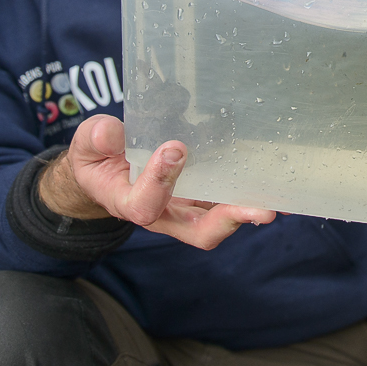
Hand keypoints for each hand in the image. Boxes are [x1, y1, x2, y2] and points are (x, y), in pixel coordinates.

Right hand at [40, 114, 274, 249]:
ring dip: (249, 211)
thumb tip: (111, 134)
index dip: (160, 181)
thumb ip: (97, 139)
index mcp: (129, 202)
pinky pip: (229, 198)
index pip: (146, 204)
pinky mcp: (204, 194)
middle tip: (260, 210)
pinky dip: (252, 193)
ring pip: (220, 220)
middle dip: (230, 220)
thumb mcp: (87, 144)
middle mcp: (164, 213)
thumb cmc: (97, 157)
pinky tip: (278, 182)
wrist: (105, 169)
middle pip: (199, 230)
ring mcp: (187, 207)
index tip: (175, 148)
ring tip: (279, 202)